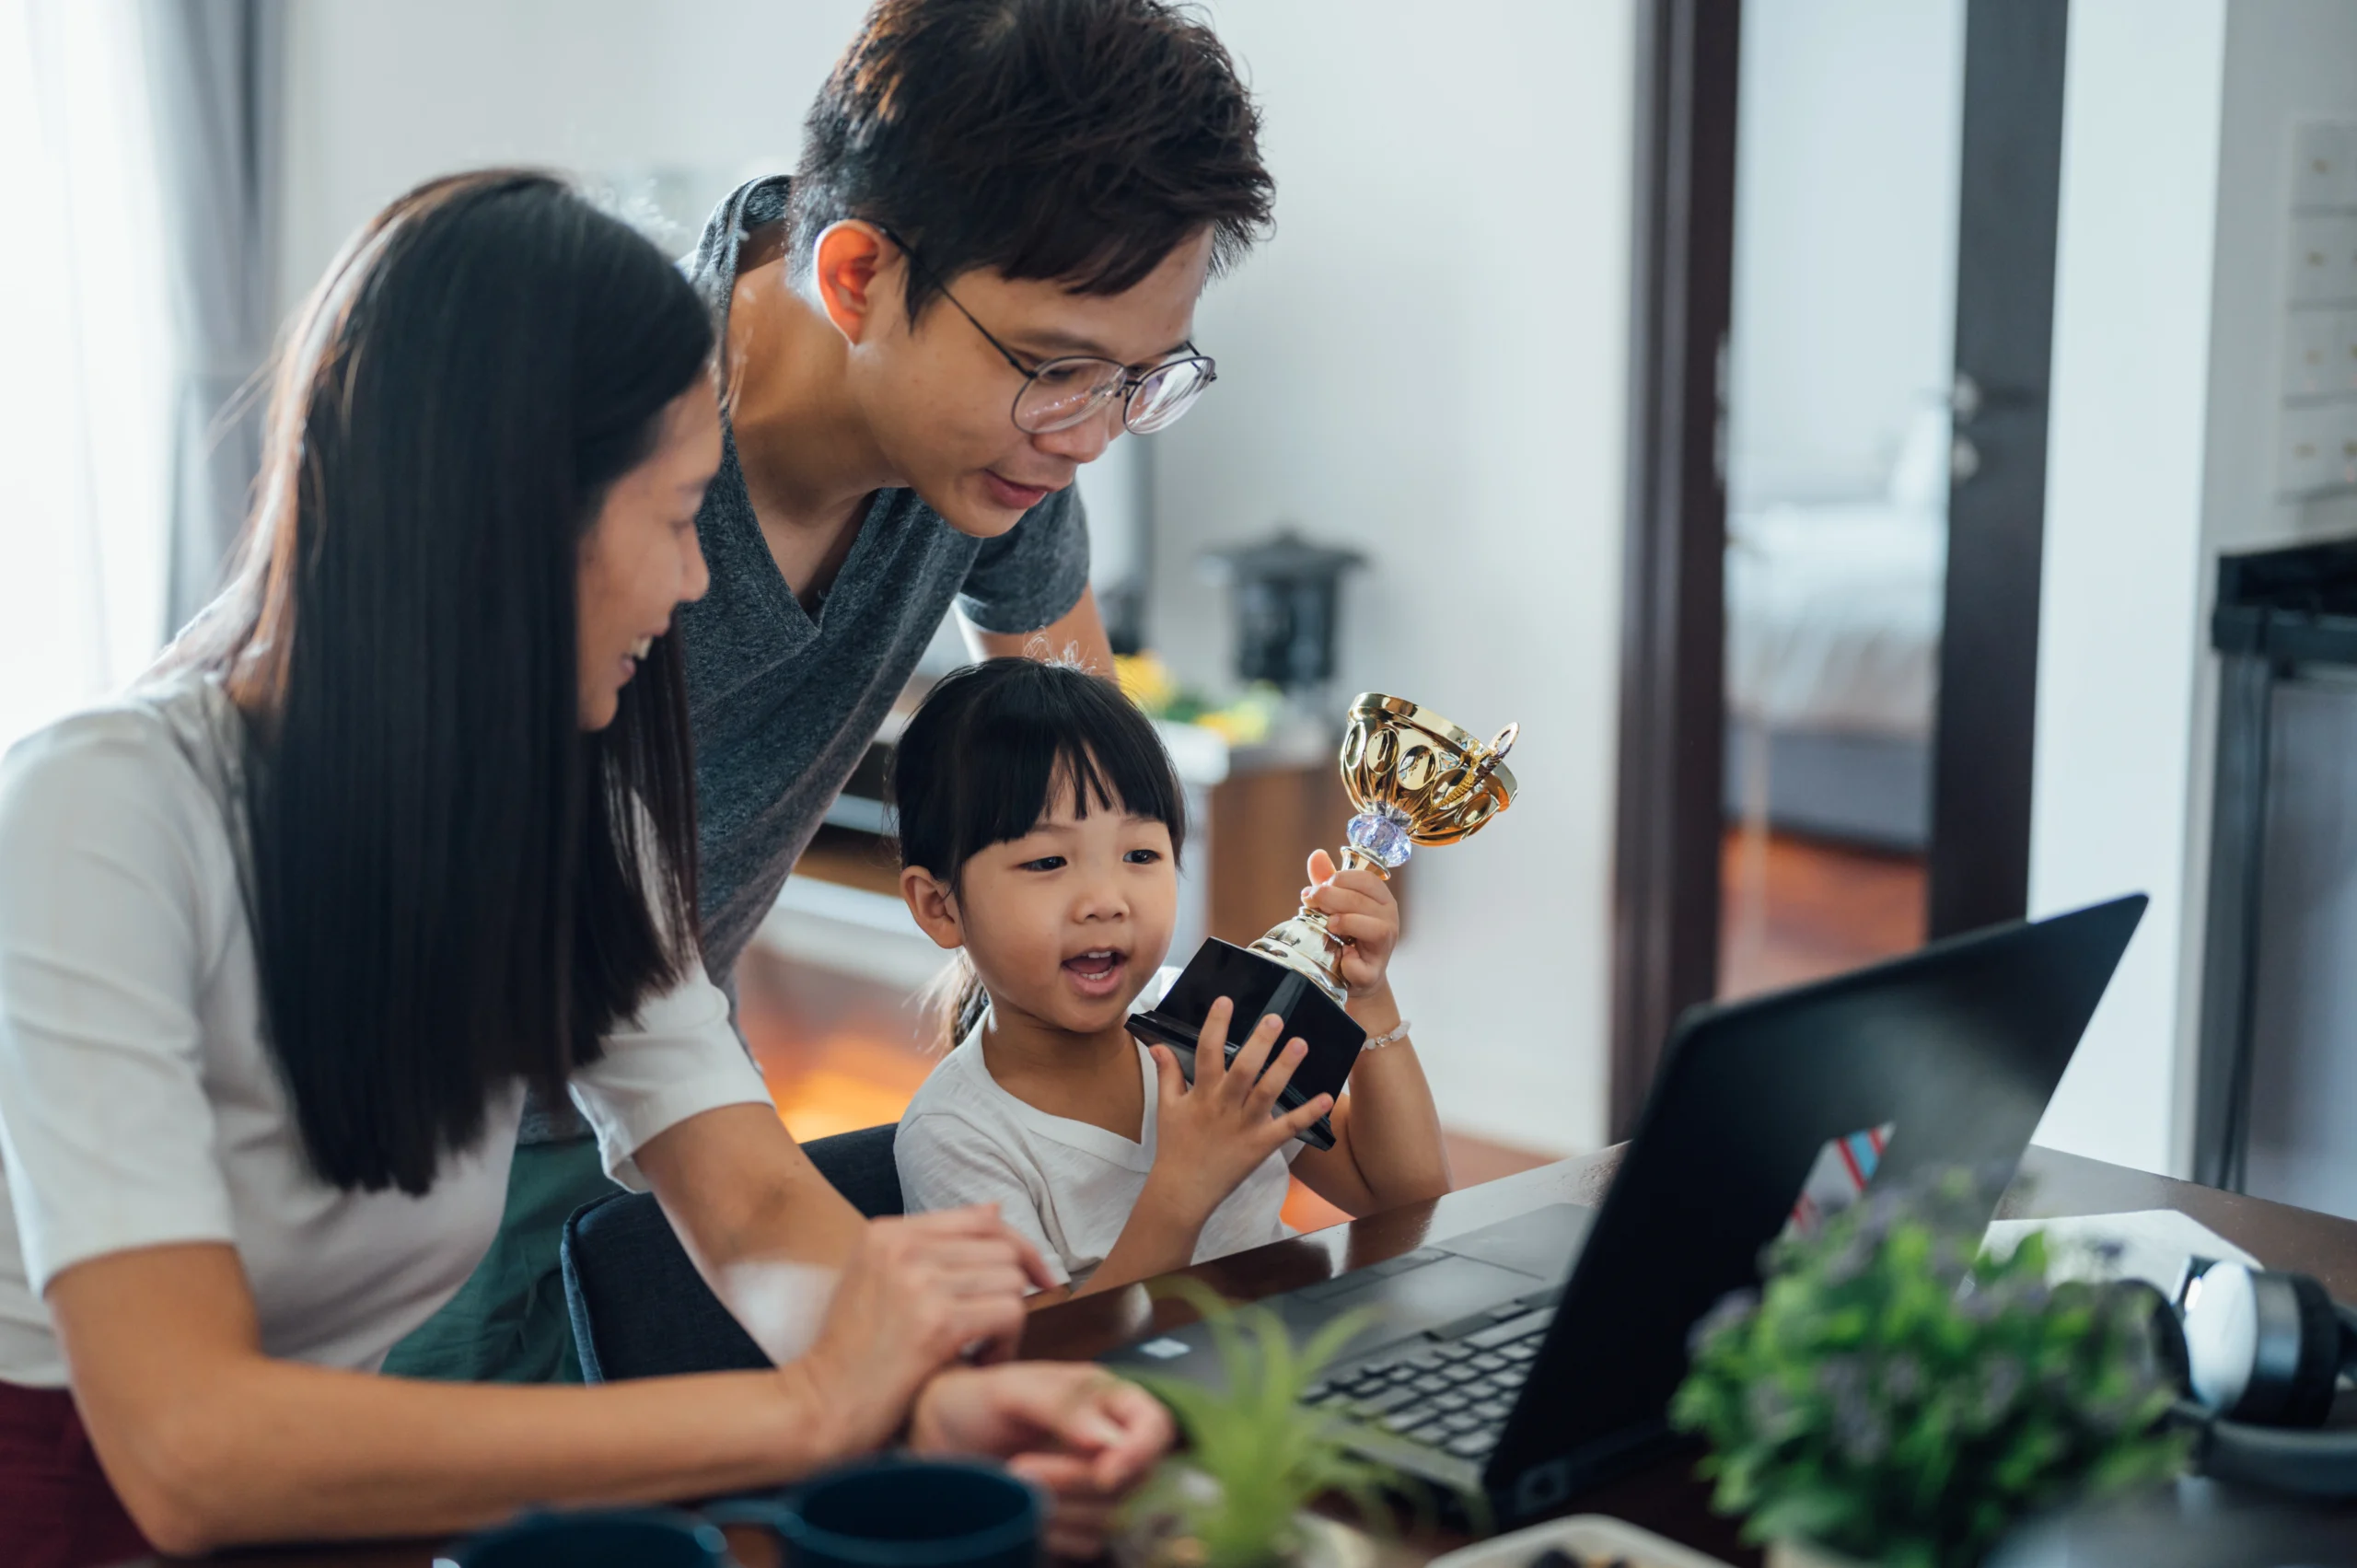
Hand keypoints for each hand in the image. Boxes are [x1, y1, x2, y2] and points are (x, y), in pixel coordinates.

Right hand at [796, 1208, 1056, 1450]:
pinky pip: (1009, 1313)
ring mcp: (919, 1280)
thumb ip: (932, 1245)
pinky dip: (1006, 1344)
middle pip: (1004, 1248)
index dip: (1019, 1247)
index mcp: (887, 1232)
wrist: (819, 1406)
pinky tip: (980, 1363)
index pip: (982, 1218)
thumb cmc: (853, 1353)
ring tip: (981, 1351)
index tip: (1037, 1279)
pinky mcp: (937, 1322)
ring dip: (1009, 1322)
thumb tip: (996, 1208)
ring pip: (1012, 1281)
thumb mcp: (878, 1281)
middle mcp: (902, 1246)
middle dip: (1013, 1291)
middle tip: (992, 1333)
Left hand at [910, 1363, 1173, 1559]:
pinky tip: (1018, 1509)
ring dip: (1059, 1508)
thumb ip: (1061, 1404)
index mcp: (1103, 1399)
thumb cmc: (966, 1402)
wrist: (925, 1445)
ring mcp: (1093, 1486)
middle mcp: (1108, 1443)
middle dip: (1078, 1482)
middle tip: (1019, 1469)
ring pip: (1112, 1516)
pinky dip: (1052, 1532)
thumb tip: (1110, 1437)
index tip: (1106, 1472)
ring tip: (1009, 1481)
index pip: (1155, 1426)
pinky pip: (1086, 1542)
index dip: (1142, 1452)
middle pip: (1135, 1480)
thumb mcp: (1007, 1389)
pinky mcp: (1074, 1523)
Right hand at [1143, 998, 1332, 1226]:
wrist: (1183, 1191)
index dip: (1215, 1026)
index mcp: (1201, 1094)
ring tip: (1301, 1044)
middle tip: (1276, 1018)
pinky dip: (1307, 1114)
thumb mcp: (1166, 1107)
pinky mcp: (1261, 1145)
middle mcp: (1224, 1106)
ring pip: (1267, 1093)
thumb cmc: (1175, 1146)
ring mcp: (1245, 1126)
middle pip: (1243, 1070)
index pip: (1207, 1052)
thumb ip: (1167, 1073)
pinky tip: (1326, 1097)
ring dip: (1285, 1068)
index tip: (1225, 1000)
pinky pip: (1288, 1128)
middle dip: (1259, 1043)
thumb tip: (1157, 1044)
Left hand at [1300, 848, 1399, 999]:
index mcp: (1382, 899)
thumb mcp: (1335, 904)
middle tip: (1310, 901)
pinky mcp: (1374, 972)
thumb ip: (1327, 881)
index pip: (1367, 880)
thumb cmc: (1346, 934)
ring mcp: (1385, 947)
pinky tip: (1340, 957)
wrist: (1355, 975)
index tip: (1317, 887)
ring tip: (1328, 926)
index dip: (1339, 879)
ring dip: (1345, 922)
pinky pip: (1362, 965)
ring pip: (1373, 928)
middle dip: (1330, 897)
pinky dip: (1348, 962)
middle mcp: (1389, 919)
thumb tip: (1317, 854)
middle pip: (1362, 901)